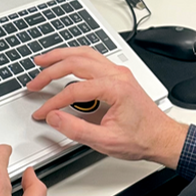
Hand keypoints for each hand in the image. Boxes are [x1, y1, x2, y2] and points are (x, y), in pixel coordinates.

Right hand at [29, 47, 189, 168]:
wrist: (162, 137)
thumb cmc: (141, 138)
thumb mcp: (105, 141)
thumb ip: (76, 129)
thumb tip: (54, 117)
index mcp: (115, 88)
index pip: (74, 90)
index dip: (53, 102)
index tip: (43, 111)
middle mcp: (117, 74)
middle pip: (76, 62)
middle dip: (50, 70)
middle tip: (33, 81)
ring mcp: (119, 72)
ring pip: (84, 53)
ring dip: (61, 55)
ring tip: (43, 60)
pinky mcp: (119, 75)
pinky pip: (93, 57)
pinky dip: (74, 57)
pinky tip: (65, 61)